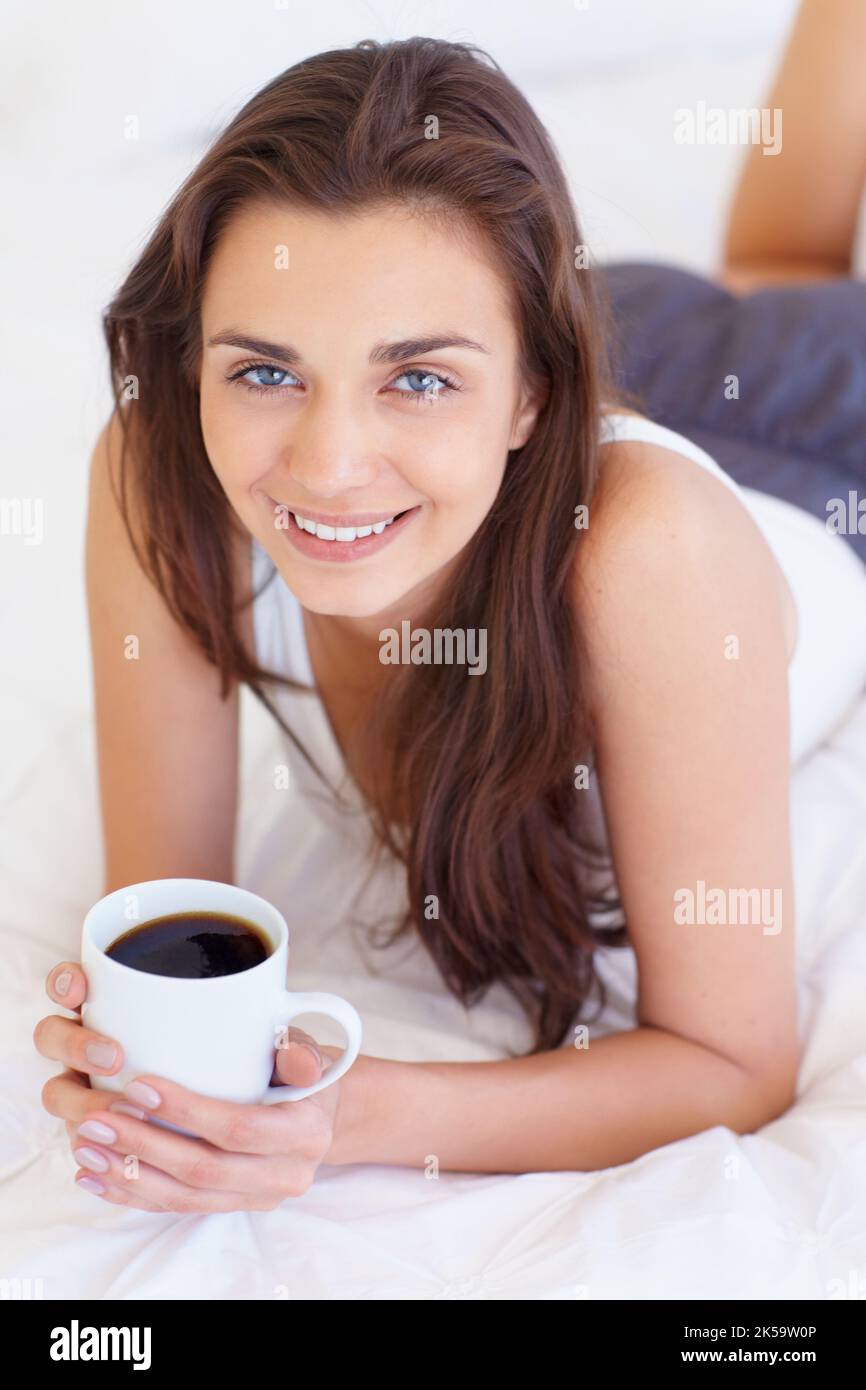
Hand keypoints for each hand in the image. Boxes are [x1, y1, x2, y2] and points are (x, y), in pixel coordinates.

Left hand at [35, 961, 346, 1211]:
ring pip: (185, 1198)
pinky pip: (175, 1208)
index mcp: (305, 1134)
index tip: (139, 1085)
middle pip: (205, 1170)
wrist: (318, 1115)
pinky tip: (95, 1175)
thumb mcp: (310, 1051)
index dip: (187, 1111)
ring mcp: (256, 1199)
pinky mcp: (229, 1208)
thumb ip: (300, 1051)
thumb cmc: (302, 1073)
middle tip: (98, 1119)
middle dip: (144, 1146)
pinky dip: (131, 1193)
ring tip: (86, 1147)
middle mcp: (284, 1176)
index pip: (240, 1128)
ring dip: (129, 1174)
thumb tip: (292, 1054)